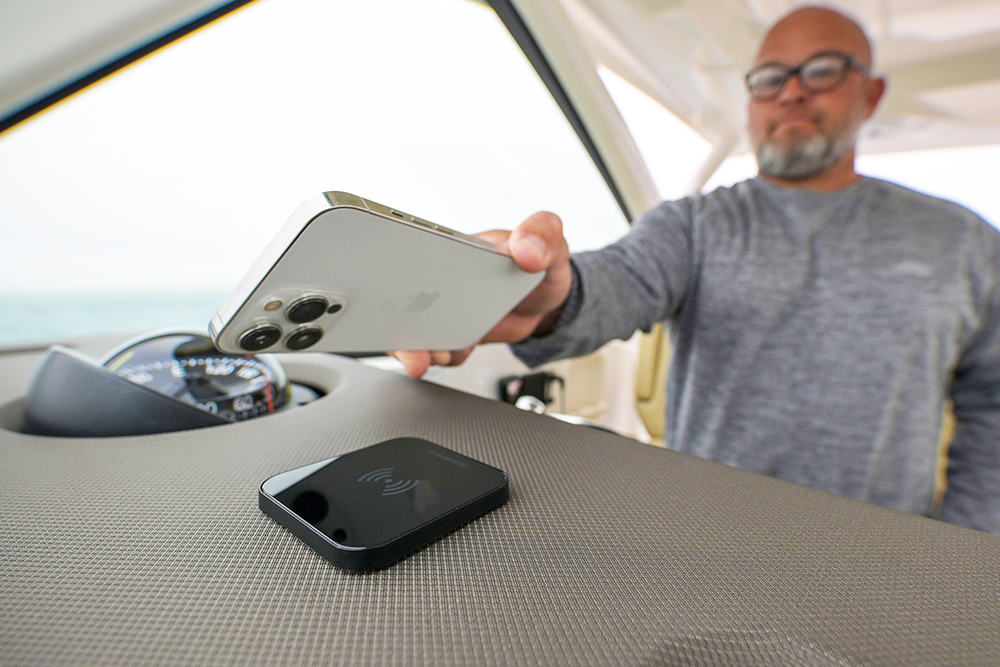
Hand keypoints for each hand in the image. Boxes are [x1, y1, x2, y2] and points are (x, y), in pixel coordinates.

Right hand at [392, 211, 571, 377]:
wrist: (548, 299)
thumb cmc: (542, 262)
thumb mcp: (549, 240)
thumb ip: (542, 233)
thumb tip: (526, 248)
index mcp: (457, 246)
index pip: (414, 252)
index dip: (398, 272)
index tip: (399, 290)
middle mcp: (444, 277)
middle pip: (405, 298)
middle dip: (397, 324)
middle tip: (409, 343)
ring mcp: (448, 307)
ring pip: (417, 328)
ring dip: (417, 347)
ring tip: (433, 356)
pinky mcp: (458, 331)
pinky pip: (442, 347)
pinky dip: (444, 356)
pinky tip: (457, 353)